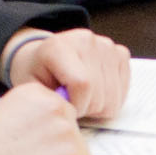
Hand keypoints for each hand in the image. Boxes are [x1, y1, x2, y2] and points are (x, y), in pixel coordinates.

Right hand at [0, 81, 91, 154]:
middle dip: (59, 146)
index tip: (32, 142)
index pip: (60, 111)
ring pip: (79, 153)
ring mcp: (68, 133)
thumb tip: (49, 130)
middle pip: (72, 130)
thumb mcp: (4, 113)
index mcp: (39, 93)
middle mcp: (57, 107)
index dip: (48, 131)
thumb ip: (32, 116)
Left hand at [1, 26, 132, 121]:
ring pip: (113, 98)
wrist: (45, 57)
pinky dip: (110, 99)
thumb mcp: (32, 90)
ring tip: (82, 97)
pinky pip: (123, 91)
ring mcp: (106, 46)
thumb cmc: (38, 75)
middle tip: (72, 102)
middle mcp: (86, 41)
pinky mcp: (120, 53)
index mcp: (59, 47)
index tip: (67, 107)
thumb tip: (69, 113)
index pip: (83, 84)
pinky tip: (95, 92)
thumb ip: (49, 101)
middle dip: (86, 108)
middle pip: (100, 94)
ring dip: (98, 106)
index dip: (77, 105)